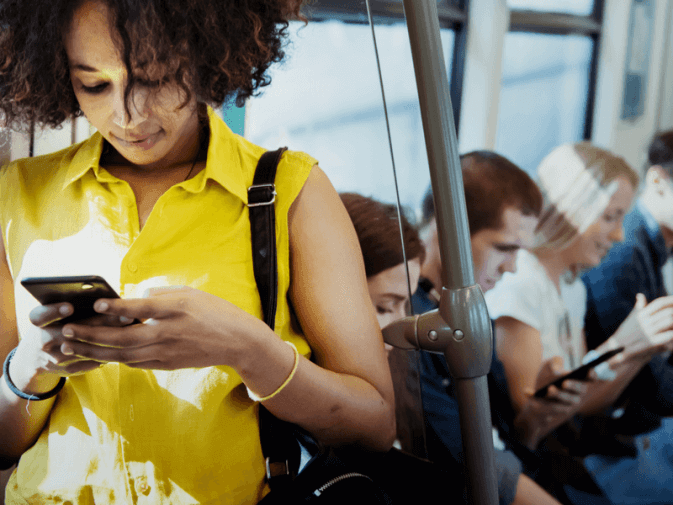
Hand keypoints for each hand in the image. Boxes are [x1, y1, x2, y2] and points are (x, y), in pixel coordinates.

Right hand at [10, 302, 130, 393]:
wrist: (36, 357)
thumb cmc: (54, 324)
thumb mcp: (54, 314)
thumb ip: (72, 304)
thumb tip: (104, 296)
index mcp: (38, 323)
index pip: (41, 316)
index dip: (54, 312)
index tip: (70, 307)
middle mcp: (43, 341)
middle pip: (72, 332)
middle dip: (100, 323)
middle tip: (125, 314)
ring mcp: (56, 358)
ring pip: (86, 348)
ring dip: (111, 337)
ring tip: (131, 325)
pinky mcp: (69, 369)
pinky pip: (93, 360)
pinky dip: (110, 349)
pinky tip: (129, 339)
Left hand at [57, 286, 271, 369]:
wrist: (238, 341)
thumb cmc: (215, 311)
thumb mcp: (190, 293)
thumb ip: (159, 294)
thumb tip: (133, 299)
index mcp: (175, 310)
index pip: (141, 308)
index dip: (117, 307)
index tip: (96, 303)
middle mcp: (168, 333)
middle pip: (123, 338)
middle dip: (92, 335)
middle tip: (68, 332)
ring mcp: (167, 352)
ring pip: (124, 355)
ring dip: (95, 352)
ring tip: (73, 347)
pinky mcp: (168, 364)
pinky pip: (135, 363)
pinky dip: (115, 359)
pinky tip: (100, 354)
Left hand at [514, 356, 587, 448]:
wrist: (535, 394)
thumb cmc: (546, 377)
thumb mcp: (548, 365)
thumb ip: (554, 362)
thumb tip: (557, 370)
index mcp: (578, 381)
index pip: (590, 379)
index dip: (592, 375)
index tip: (588, 371)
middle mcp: (576, 394)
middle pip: (580, 391)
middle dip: (573, 386)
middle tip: (565, 382)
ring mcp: (567, 405)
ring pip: (566, 402)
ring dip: (558, 396)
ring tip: (550, 389)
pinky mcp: (554, 412)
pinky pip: (548, 408)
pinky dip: (537, 400)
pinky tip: (527, 392)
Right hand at [610, 294, 672, 358]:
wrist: (619, 348)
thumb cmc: (628, 331)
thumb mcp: (632, 318)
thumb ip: (639, 306)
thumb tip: (640, 295)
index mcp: (641, 314)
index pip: (659, 303)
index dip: (670, 300)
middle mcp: (644, 321)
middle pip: (667, 311)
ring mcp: (648, 331)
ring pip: (669, 321)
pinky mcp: (652, 342)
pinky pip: (668, 335)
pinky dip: (672, 332)